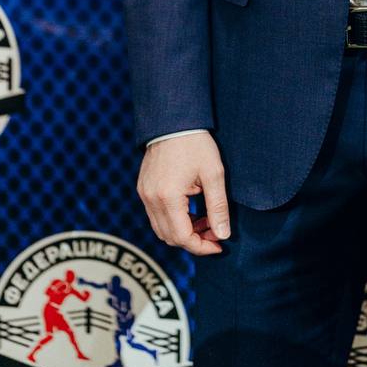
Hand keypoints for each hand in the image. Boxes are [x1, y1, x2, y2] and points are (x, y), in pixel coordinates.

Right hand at [136, 131, 230, 254]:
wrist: (173, 120)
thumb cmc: (196, 143)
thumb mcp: (213, 174)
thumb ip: (218, 207)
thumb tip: (223, 235)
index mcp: (168, 197)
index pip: (182, 237)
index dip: (202, 246)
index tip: (219, 244)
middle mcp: (151, 199)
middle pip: (170, 237)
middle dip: (194, 240)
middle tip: (215, 232)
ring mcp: (144, 194)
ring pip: (161, 228)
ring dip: (183, 231)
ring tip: (206, 221)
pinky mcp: (143, 188)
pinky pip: (156, 215)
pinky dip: (173, 220)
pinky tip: (192, 210)